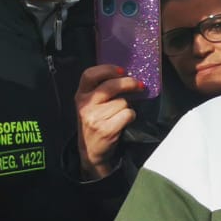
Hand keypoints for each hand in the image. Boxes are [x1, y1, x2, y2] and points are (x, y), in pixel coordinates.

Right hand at [74, 64, 140, 178]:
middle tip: (139, 85)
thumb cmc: (95, 123)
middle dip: (129, 83)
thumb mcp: (90, 105)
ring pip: (123, 102)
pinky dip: (131, 116)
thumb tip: (127, 75)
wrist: (90, 151)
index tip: (122, 70)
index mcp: (81, 95)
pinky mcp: (106, 129)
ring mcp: (94, 118)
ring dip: (128, 106)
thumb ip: (101, 90)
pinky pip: (128, 114)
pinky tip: (124, 121)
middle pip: (111, 86)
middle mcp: (85, 105)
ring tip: (121, 113)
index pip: (89, 74)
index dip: (107, 69)